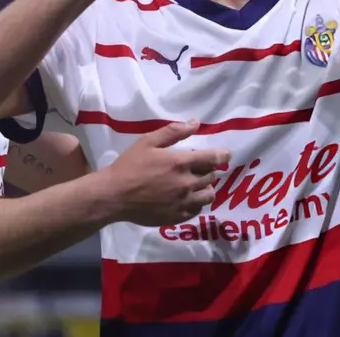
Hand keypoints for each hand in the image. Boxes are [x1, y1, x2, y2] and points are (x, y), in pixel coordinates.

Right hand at [105, 120, 229, 226]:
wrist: (114, 196)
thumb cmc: (129, 166)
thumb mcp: (148, 142)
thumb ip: (173, 132)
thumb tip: (195, 123)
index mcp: (181, 163)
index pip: (214, 158)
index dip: (223, 155)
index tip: (224, 155)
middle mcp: (187, 184)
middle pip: (211, 176)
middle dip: (208, 170)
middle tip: (198, 167)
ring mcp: (183, 203)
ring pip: (208, 195)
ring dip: (206, 187)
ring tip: (195, 184)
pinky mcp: (178, 217)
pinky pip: (197, 210)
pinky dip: (196, 202)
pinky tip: (186, 198)